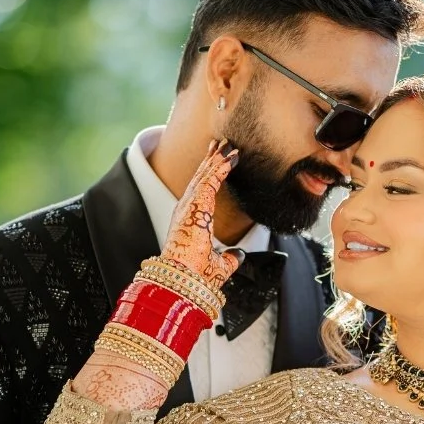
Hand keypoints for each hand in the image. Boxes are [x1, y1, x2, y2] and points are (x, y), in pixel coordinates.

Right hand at [164, 139, 241, 292]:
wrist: (184, 280)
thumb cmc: (196, 276)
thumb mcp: (219, 265)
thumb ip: (229, 258)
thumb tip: (239, 255)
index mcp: (189, 221)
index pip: (201, 192)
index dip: (210, 175)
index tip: (219, 161)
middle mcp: (186, 209)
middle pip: (201, 178)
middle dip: (212, 160)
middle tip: (222, 143)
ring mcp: (188, 205)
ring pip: (205, 176)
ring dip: (218, 159)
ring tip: (228, 144)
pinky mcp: (196, 205)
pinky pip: (211, 180)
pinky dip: (222, 167)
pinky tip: (232, 157)